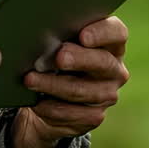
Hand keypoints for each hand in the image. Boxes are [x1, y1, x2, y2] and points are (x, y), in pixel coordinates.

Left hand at [11, 16, 129, 147]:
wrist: (47, 97)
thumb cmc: (52, 58)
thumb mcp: (57, 43)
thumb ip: (58, 35)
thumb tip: (40, 31)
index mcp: (111, 43)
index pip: (117, 33)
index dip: (102, 33)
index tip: (83, 35)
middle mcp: (114, 69)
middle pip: (103, 62)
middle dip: (79, 59)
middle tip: (59, 57)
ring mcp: (107, 94)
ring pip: (84, 90)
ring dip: (55, 85)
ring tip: (31, 79)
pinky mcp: (95, 116)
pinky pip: (76, 114)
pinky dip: (53, 108)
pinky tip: (37, 103)